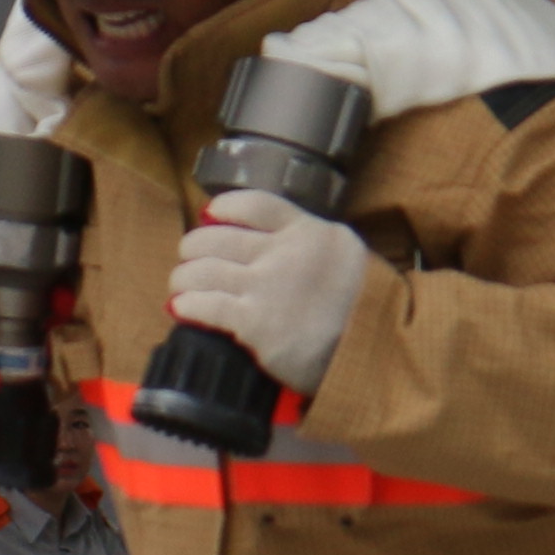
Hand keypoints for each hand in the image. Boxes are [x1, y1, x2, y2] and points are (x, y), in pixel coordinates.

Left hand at [166, 189, 370, 392]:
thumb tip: (263, 237)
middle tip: (189, 258)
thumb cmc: (360, 307)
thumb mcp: (343, 253)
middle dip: (193, 247)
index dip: (223, 207)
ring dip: (183, 277)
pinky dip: (186, 305)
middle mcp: (283, 252)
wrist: (373, 350)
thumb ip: (307, 240)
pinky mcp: (254, 323)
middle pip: (216, 237)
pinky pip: (204, 306)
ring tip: (182, 286)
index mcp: (307, 230)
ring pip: (202, 270)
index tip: (209, 215)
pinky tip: (181, 309)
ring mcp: (266, 287)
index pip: (252, 204)